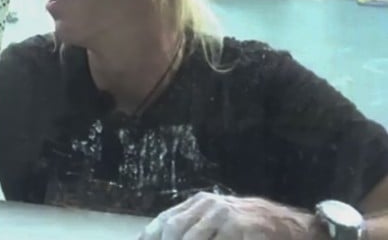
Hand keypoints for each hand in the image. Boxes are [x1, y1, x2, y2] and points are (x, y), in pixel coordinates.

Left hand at [138, 192, 315, 239]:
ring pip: (191, 238)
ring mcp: (225, 216)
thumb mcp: (218, 221)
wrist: (290, 226)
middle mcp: (209, 205)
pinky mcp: (241, 228)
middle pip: (174, 228)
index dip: (149, 236)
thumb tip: (163, 235)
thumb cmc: (249, 227)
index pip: (164, 220)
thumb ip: (194, 226)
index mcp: (200, 203)